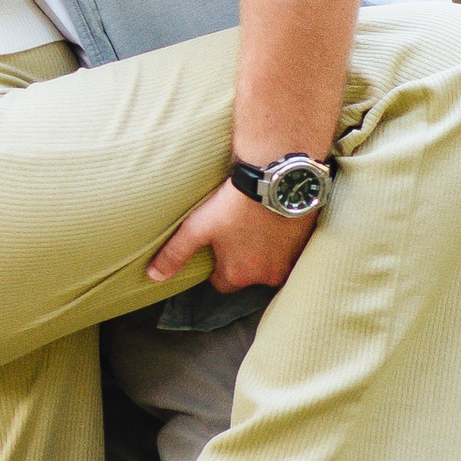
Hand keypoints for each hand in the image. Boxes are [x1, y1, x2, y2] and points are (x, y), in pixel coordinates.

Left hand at [148, 181, 318, 294]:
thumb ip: (175, 254)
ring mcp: (290, 261)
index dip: (217, 265)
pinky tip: (276, 221)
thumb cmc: (234, 203)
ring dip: (266, 250)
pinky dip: (285, 241)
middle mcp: (267, 275)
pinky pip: (293, 250)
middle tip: (237, 232)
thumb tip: (153, 278)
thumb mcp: (198, 227)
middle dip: (243, 259)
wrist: (276, 177)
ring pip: (273, 263)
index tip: (217, 245)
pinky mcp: (306, 243)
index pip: (222, 283)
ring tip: (257, 225)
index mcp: (239, 275)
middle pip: (249, 274)